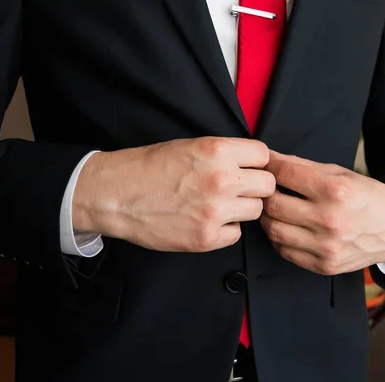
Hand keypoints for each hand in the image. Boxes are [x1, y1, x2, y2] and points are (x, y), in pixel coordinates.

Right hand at [73, 137, 275, 251]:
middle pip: (267, 185)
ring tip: (218, 205)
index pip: (264, 156)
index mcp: (218, 151)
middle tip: (237, 189)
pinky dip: (225, 229)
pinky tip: (205, 220)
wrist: (116, 194)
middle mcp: (222, 180)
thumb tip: (252, 163)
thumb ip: (225, 154)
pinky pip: (236, 233)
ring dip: (242, 208)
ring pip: (256, 211)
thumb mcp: (190, 146)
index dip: (256, 163)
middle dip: (255, 187)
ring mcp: (216, 211)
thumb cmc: (148, 168)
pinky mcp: (207, 238)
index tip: (249, 169)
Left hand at [260, 151, 384, 274]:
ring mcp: (327, 246)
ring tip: (273, 209)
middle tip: (264, 190)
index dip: (269, 167)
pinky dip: (278, 237)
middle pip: (273, 205)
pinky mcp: (325, 265)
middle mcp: (330, 220)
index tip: (264, 166)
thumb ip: (302, 166)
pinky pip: (284, 251)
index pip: (285, 175)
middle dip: (264, 194)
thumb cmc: (367, 197)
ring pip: (273, 230)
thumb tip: (270, 159)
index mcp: (336, 191)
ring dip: (267, 217)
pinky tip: (285, 227)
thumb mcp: (340, 174)